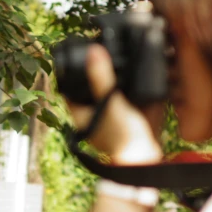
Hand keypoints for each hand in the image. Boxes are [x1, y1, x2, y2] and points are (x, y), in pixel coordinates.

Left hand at [67, 45, 162, 164]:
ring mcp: (103, 123)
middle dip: (91, 76)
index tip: (79, 55)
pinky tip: (129, 84)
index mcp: (79, 114)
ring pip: (100, 97)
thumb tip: (92, 51)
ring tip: (113, 65)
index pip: (69, 88)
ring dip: (106, 83)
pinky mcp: (119, 125)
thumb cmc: (122, 136)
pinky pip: (115, 104)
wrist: (142, 160)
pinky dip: (119, 93)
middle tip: (99, 56)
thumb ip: (101, 78)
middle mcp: (89, 119)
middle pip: (85, 91)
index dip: (72, 72)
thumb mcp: (110, 102)